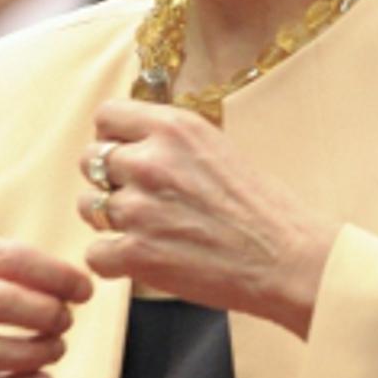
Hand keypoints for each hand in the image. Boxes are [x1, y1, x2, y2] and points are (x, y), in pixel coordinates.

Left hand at [76, 100, 338, 338]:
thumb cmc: (264, 210)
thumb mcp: (218, 149)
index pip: (106, 116)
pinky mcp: (136, 253)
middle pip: (90, 159)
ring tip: (148, 232)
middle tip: (141, 200)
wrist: (289, 260)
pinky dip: (114, 261)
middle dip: (109, 180)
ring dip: (109, 220)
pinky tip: (145, 261)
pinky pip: (95, 254)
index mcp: (174, 128)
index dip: (112, 138)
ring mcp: (139, 208)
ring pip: (88, 206)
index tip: (127, 156)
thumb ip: (171, 143)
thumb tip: (131, 144)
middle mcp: (150, 161)